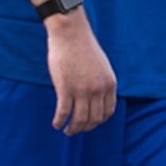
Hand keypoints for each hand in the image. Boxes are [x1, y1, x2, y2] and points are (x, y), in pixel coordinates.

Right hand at [47, 12, 117, 134]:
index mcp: (110, 84)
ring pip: (80, 120)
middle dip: (85, 128)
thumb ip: (101, 82)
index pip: (108, 112)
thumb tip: (95, 97)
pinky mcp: (65, 88)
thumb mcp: (101, 66)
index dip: (99, 121)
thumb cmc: (83, 47)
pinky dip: (59, 121)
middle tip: (77, 130)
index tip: (91, 123)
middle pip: (94, 119)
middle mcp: (98, 90)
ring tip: (67, 131)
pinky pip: (63, 113)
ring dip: (73, 129)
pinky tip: (56, 124)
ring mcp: (82, 90)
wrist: (71, 33)